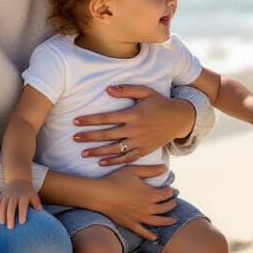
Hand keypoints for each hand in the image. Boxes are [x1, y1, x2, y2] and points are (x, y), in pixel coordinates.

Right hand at [0, 180, 40, 229]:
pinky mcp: (0, 196)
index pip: (23, 205)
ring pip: (2, 205)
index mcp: (23, 196)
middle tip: (10, 227)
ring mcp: (6, 195)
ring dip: (1, 215)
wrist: (19, 181)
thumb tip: (39, 210)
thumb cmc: (28, 192)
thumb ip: (36, 202)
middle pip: (11, 206)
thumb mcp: (34, 195)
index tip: (22, 223)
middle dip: (10, 217)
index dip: (22, 213)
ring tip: (2, 223)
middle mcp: (14, 195)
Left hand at [74, 86, 194, 166]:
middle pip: (107, 134)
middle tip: (74, 138)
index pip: (107, 118)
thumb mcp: (146, 92)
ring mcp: (140, 142)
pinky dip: (114, 161)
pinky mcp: (144, 150)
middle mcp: (135, 129)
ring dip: (98, 151)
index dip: (90, 120)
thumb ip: (127, 89)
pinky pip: (127, 158)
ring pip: (115, 149)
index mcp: (133, 114)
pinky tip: (101, 163)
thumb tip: (107, 89)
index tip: (75, 121)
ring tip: (83, 153)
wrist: (179, 119)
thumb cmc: (160, 102)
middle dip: (89, 136)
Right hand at [88, 164, 178, 241]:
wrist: (100, 194)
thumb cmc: (116, 180)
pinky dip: (150, 236)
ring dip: (167, 221)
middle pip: (165, 208)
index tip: (172, 189)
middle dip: (171, 204)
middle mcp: (148, 208)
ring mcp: (139, 218)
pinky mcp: (130, 224)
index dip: (171, 191)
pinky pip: (142, 232)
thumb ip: (151, 170)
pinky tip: (154, 238)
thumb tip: (165, 167)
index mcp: (150, 194)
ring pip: (158, 221)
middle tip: (174, 201)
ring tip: (174, 220)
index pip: (167, 194)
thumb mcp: (135, 171)